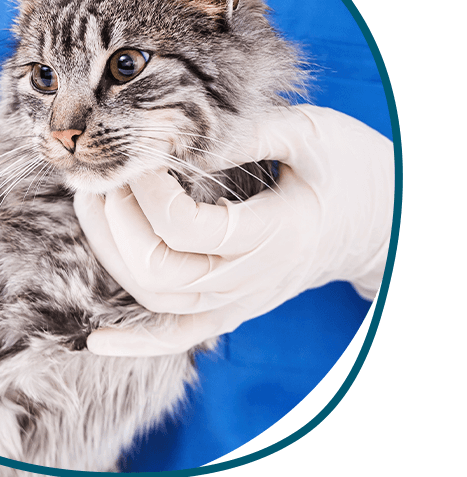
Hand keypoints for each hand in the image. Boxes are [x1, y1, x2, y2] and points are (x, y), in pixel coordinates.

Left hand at [74, 105, 393, 356]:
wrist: (383, 222)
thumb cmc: (348, 169)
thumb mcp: (309, 133)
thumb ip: (248, 132)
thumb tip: (180, 133)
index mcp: (275, 232)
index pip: (187, 227)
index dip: (149, 190)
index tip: (141, 148)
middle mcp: (253, 278)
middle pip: (160, 271)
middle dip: (115, 220)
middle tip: (105, 173)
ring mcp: (241, 301)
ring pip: (158, 300)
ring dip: (112, 255)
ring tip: (93, 203)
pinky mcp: (233, 309)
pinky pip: (179, 338)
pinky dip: (137, 344)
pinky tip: (98, 340)